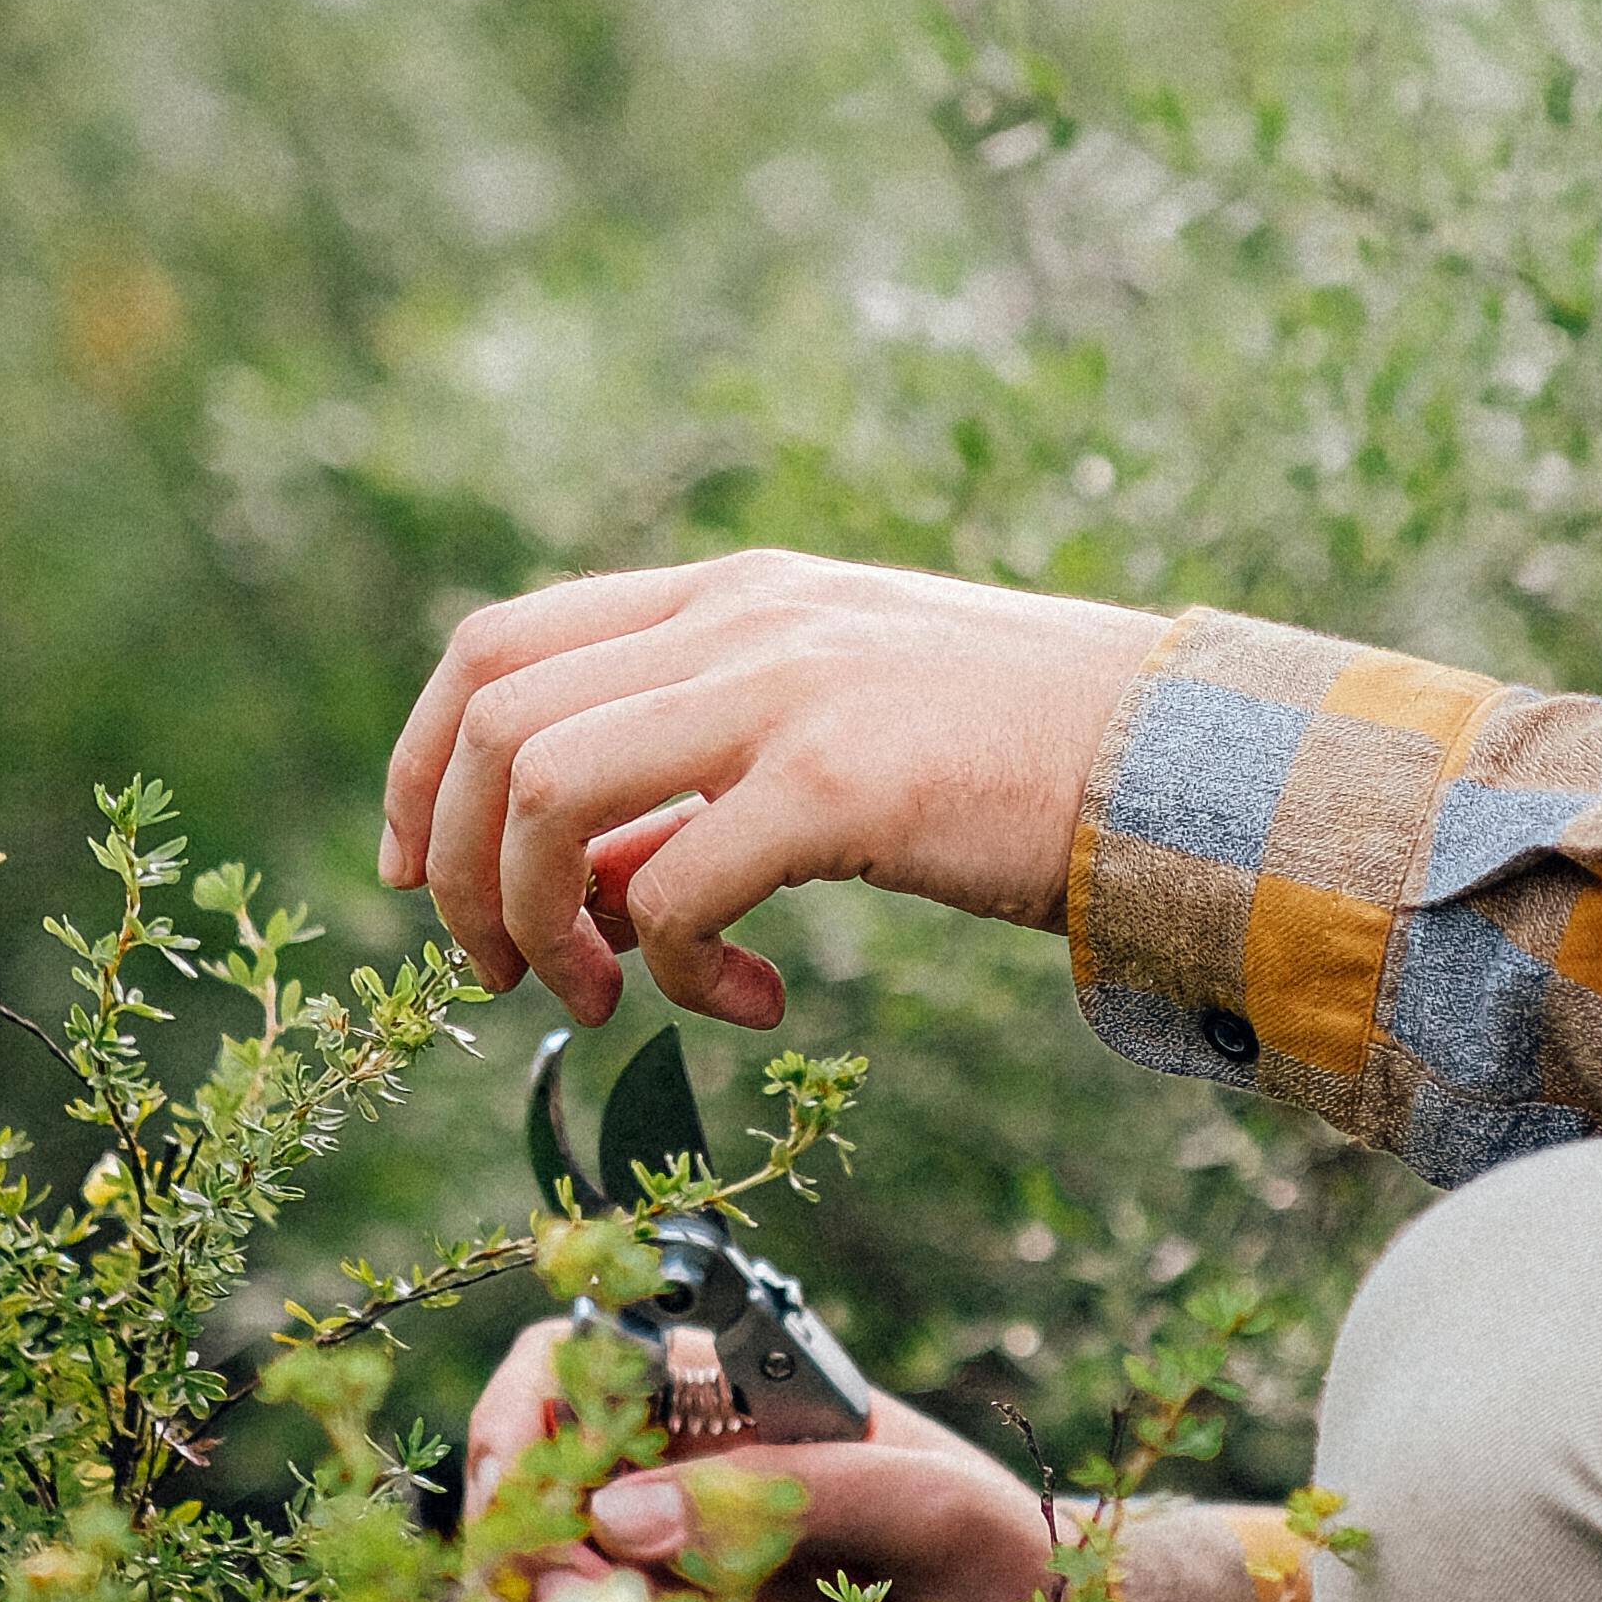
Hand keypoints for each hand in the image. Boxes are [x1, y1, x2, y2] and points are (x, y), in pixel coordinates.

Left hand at [379, 549, 1163, 1024]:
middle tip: (503, 973)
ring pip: (543, 787)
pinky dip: (680, 972)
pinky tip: (754, 1007)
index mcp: (729, 594)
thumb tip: (582, 889)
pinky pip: (677, 890)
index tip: (417, 872)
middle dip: (460, 867)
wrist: (1183, 756)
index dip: (419, 764)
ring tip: (602, 998)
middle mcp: (739, 621)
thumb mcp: (831, 734)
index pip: (496, 645)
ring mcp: (786, 690)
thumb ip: (698, 782)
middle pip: (490, 719)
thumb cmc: (1017, 763)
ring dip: (538, 917)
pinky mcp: (840, 782)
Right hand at [468, 1316, 1065, 1601]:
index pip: (566, 1369)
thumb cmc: (990, 1543)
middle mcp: (660, 1496)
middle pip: (513, 1503)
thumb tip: (616, 1517)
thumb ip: (779, 1492)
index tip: (526, 1487)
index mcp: (714, 1412)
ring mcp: (653, 1597)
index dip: (521, 1414)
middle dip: (516, 1556)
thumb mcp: (916, 1496)